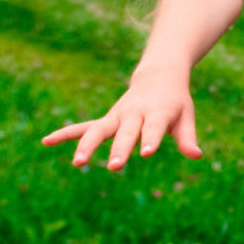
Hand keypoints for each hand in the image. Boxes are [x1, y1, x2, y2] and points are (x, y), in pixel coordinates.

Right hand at [42, 71, 201, 169]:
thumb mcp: (185, 116)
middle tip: (115, 166)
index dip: (151, 139)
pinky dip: (65, 133)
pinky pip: (83, 127)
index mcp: (158, 112)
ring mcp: (118, 116)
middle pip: (126, 131)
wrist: (160, 77)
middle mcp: (135, 113)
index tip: (146, 153)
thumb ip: (187, 136)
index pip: (154, 127)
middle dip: (120, 148)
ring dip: (87, 145)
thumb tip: (197, 155)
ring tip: (77, 163)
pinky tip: (46, 142)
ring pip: (99, 129)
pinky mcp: (107, 120)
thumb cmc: (175, 102)